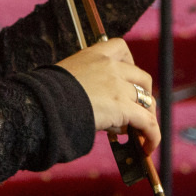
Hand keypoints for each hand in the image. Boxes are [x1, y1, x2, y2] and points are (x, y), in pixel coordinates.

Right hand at [56, 37, 159, 154]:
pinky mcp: (122, 107)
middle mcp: (111, 66)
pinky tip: (147, 147)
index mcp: (95, 54)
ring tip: (138, 133)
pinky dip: (152, 136)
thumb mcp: (66, 79)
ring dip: (146, 117)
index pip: (121, 48)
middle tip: (135, 112)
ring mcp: (118, 85)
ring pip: (147, 101)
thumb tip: (105, 113)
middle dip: (142, 95)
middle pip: (141, 78)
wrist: (43, 104)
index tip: (125, 79)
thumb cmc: (47, 95)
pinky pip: (147, 122)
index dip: (129, 64)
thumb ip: (88, 86)